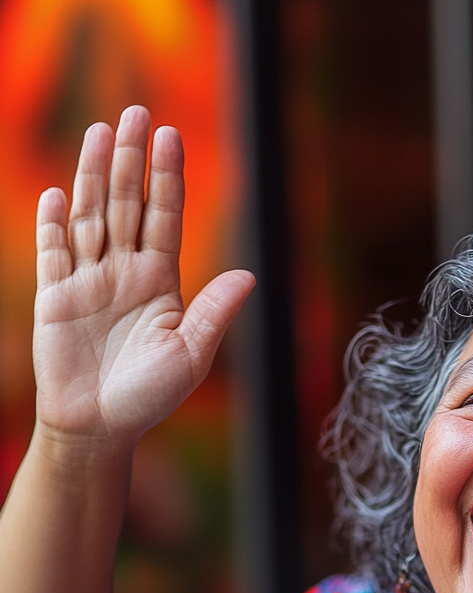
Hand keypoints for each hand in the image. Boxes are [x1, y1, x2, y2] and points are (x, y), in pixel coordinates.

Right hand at [33, 106, 253, 447]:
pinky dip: (52, 224)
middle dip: (131, 160)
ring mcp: (88, 281)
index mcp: (161, 282)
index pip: (164, 217)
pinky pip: (53, 252)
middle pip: (127, 204)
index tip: (170, 135)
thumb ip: (214, 312)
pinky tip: (57, 193)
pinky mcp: (54, 297)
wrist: (100, 428)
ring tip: (99, 131)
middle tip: (135, 112)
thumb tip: (249, 275)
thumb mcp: (191, 354)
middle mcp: (125, 273)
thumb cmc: (150, 396)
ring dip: (93, 175)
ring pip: (91, 216)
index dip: (167, 177)